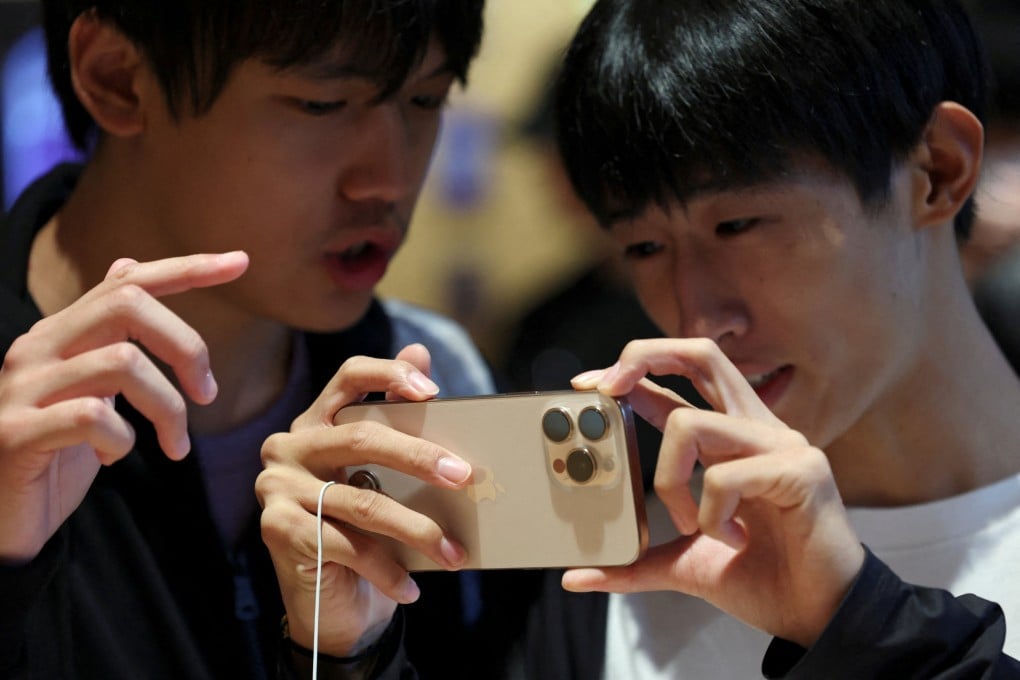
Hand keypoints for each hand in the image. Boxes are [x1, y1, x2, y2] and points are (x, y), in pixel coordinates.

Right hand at [0, 252, 248, 562]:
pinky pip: (92, 417)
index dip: (188, 268)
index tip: (240, 262)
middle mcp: (37, 348)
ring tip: (174, 445)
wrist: (1, 524)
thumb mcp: (89, 387)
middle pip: (128, 304)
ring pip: (122, 362)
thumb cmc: (53, 455)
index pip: (127, 281)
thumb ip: (108, 335)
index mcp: (60, 334)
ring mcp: (22, 388)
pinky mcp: (15, 433)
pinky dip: (123, 439)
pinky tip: (114, 458)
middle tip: (207, 394)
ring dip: (168, 407)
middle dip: (187, 345)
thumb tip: (127, 266)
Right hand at [257, 344, 471, 656]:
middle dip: (420, 457)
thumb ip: (398, 420)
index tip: (433, 390)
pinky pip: (347, 545)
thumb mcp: (386, 477)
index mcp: (316, 422)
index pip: (349, 376)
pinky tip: (411, 586)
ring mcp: (276, 487)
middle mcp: (288, 446)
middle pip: (361, 437)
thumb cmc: (366, 532)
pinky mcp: (277, 529)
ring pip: (363, 500)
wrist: (333, 605)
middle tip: (464, 476)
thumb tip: (420, 352)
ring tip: (454, 552)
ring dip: (417, 530)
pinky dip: (387, 570)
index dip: (389, 374)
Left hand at [564, 338, 864, 646]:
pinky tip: (734, 540)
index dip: (634, 371)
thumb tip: (578, 577)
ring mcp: (782, 444)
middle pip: (702, 354)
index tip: (585, 385)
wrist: (819, 620)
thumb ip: (636, 561)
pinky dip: (711, 515)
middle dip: (644, 356)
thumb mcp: (683, 563)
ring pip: (689, 423)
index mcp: (732, 441)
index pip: (680, 383)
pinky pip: (723, 476)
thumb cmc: (764, 580)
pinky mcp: (800, 470)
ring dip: (669, 482)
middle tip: (607, 387)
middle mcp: (757, 429)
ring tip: (689, 526)